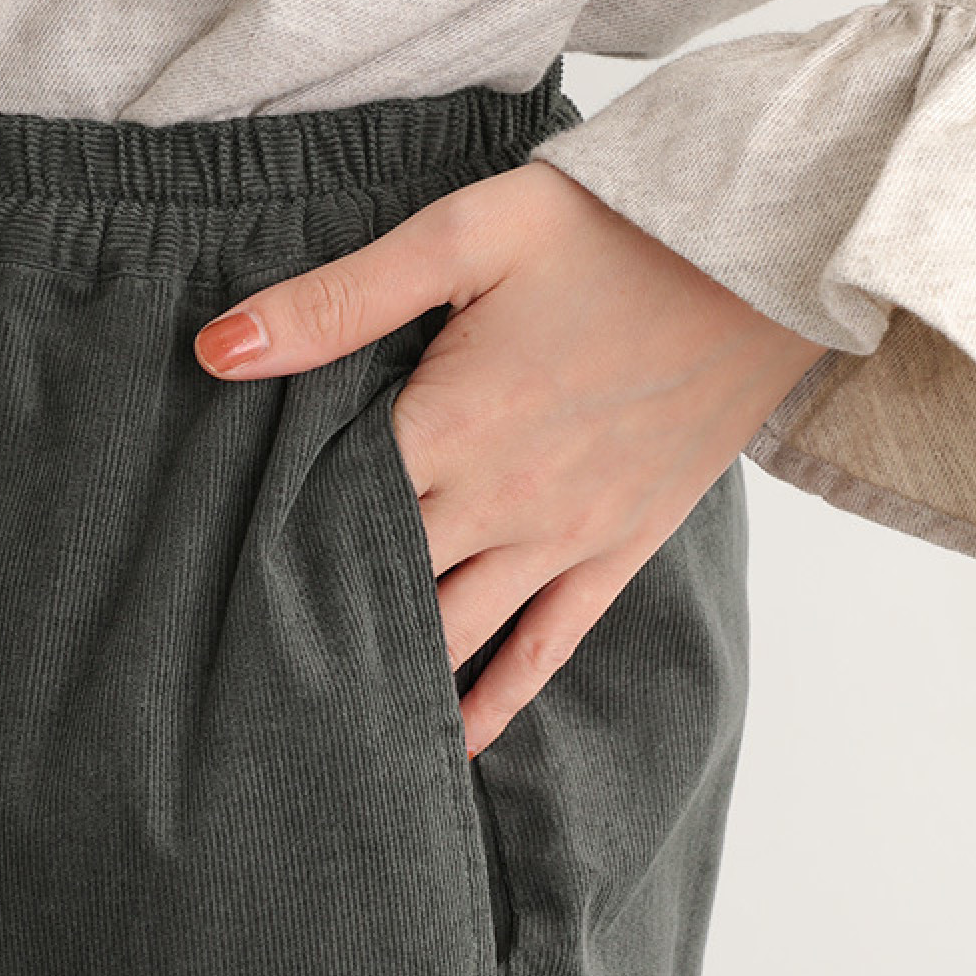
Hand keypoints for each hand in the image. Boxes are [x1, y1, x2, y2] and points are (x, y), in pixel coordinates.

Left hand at [193, 159, 827, 756]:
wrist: (759, 259)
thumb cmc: (610, 232)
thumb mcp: (465, 233)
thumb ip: (340, 300)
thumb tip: (219, 350)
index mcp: (450, 421)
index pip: (327, 508)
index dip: (268, 544)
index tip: (215, 580)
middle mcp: (500, 500)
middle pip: (380, 582)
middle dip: (314, 621)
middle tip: (246, 666)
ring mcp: (565, 540)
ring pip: (452, 634)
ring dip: (389, 676)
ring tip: (326, 724)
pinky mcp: (617, 554)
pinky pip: (544, 652)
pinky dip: (493, 704)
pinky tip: (450, 744)